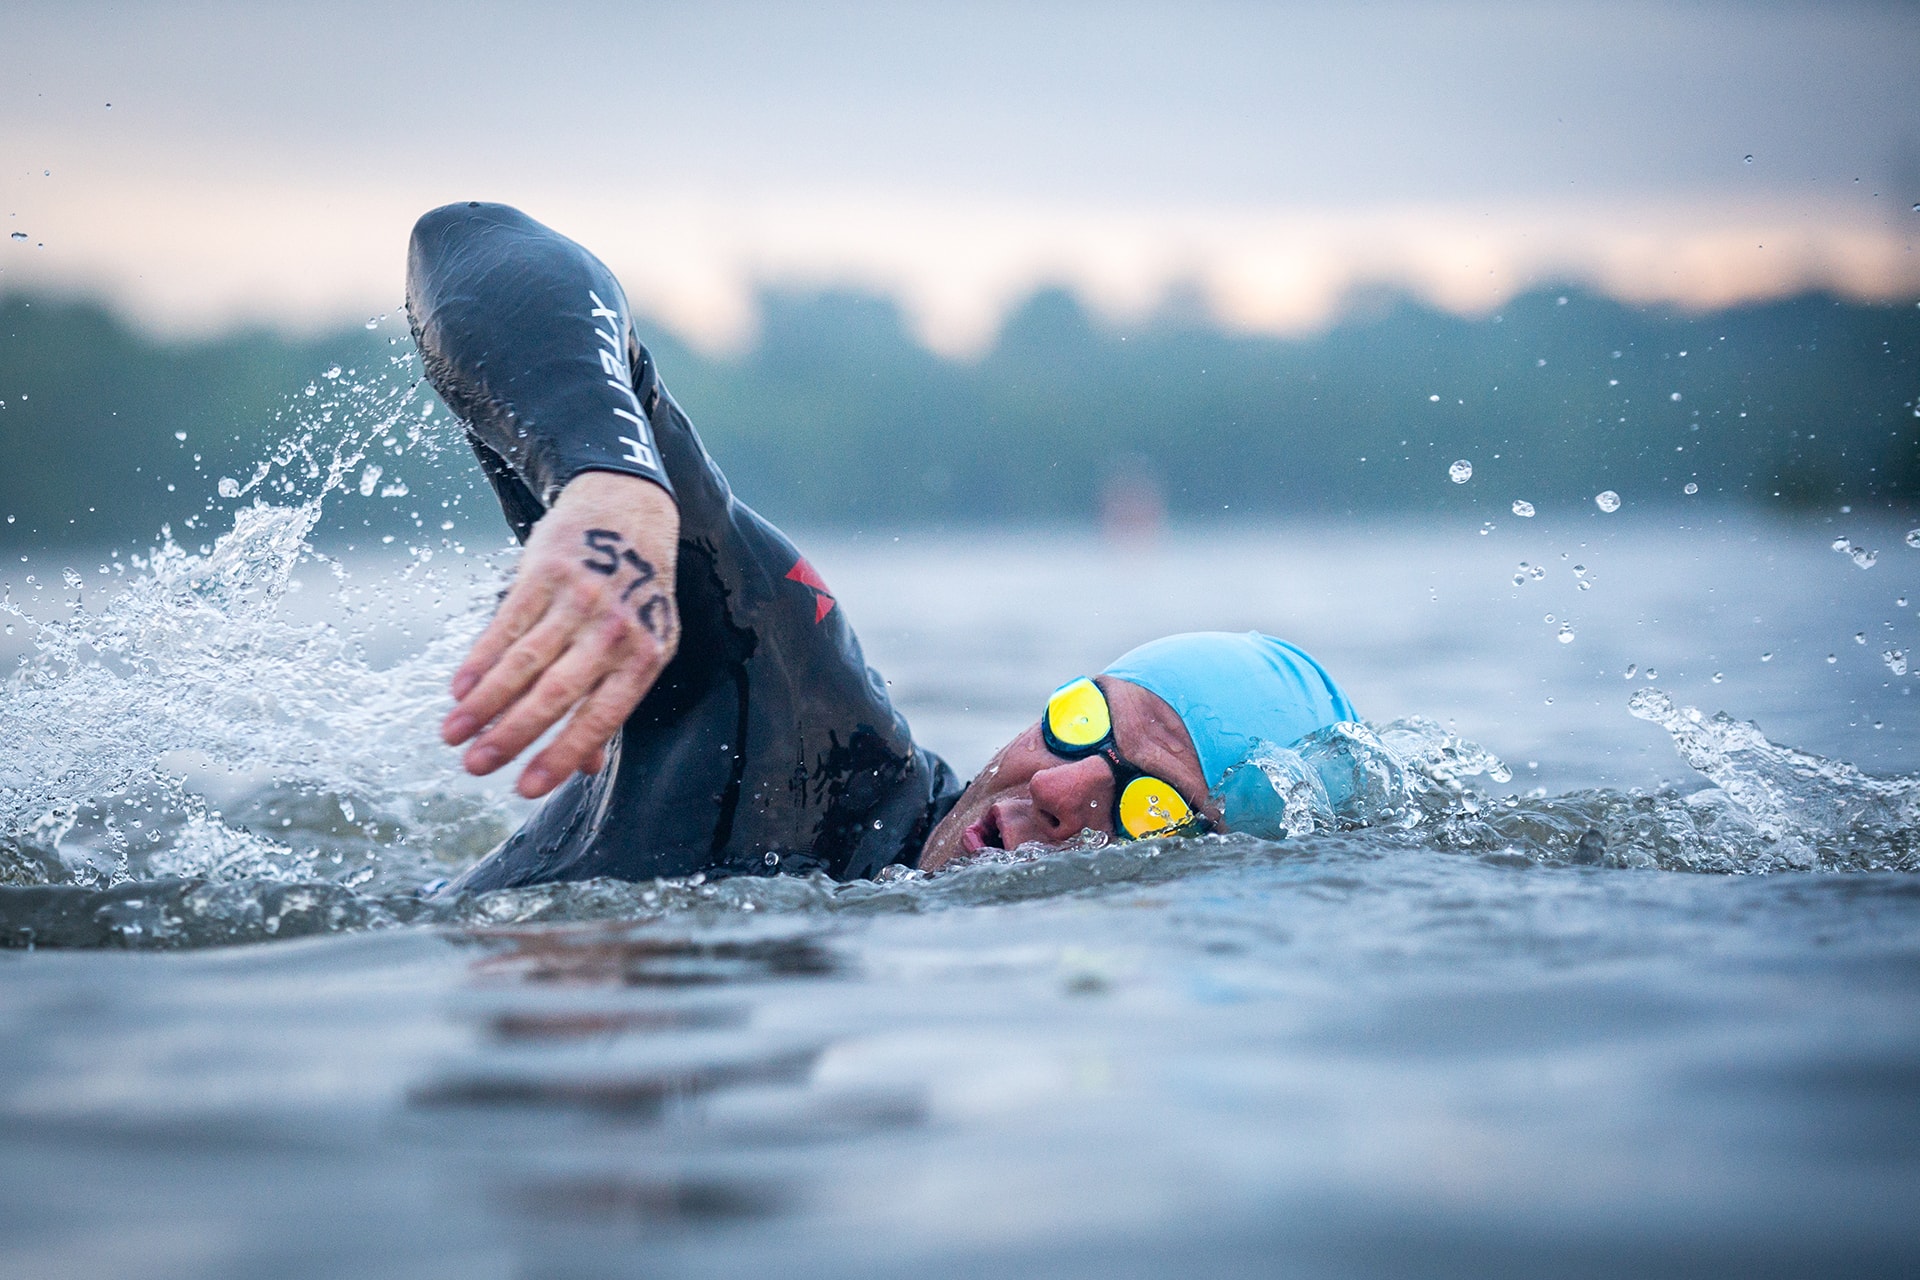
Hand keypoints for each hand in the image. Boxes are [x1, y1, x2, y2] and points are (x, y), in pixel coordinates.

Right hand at [441, 471, 680, 797]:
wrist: (629, 509)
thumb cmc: (636, 593)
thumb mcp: (643, 646)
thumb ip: (611, 704)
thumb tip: (583, 768)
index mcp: (645, 657)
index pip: (599, 719)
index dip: (560, 755)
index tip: (524, 789)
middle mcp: (614, 631)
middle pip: (554, 695)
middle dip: (509, 736)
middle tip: (473, 767)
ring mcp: (578, 599)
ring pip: (523, 663)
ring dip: (482, 704)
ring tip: (452, 735)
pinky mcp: (545, 573)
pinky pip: (506, 625)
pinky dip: (479, 660)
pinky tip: (458, 689)